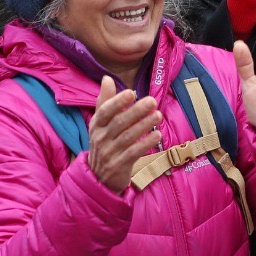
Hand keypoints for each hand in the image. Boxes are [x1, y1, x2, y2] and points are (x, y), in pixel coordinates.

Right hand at [87, 76, 160, 192]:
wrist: (98, 177)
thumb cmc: (104, 143)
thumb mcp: (100, 123)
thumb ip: (105, 101)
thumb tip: (107, 78)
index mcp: (96, 125)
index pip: (105, 111)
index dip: (117, 102)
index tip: (131, 92)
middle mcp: (100, 138)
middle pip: (119, 123)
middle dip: (136, 111)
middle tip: (152, 101)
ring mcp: (109, 153)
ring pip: (128, 137)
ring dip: (144, 125)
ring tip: (158, 115)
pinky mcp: (119, 166)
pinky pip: (134, 153)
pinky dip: (145, 143)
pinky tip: (157, 134)